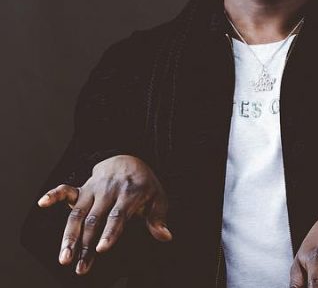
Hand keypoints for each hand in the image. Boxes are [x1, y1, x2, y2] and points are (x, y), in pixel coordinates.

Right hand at [36, 154, 171, 274]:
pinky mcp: (82, 188)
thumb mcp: (158, 198)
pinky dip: (53, 195)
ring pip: (77, 214)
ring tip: (64, 257)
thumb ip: (158, 218)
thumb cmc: (144, 184)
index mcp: (130, 194)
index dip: (110, 233)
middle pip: (94, 220)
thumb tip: (165, 236)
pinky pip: (65, 190)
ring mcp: (93, 189)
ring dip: (69, 236)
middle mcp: (109, 191)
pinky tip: (43, 203)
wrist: (129, 159)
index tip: (101, 249)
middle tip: (81, 266)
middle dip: (86, 245)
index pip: (118, 216)